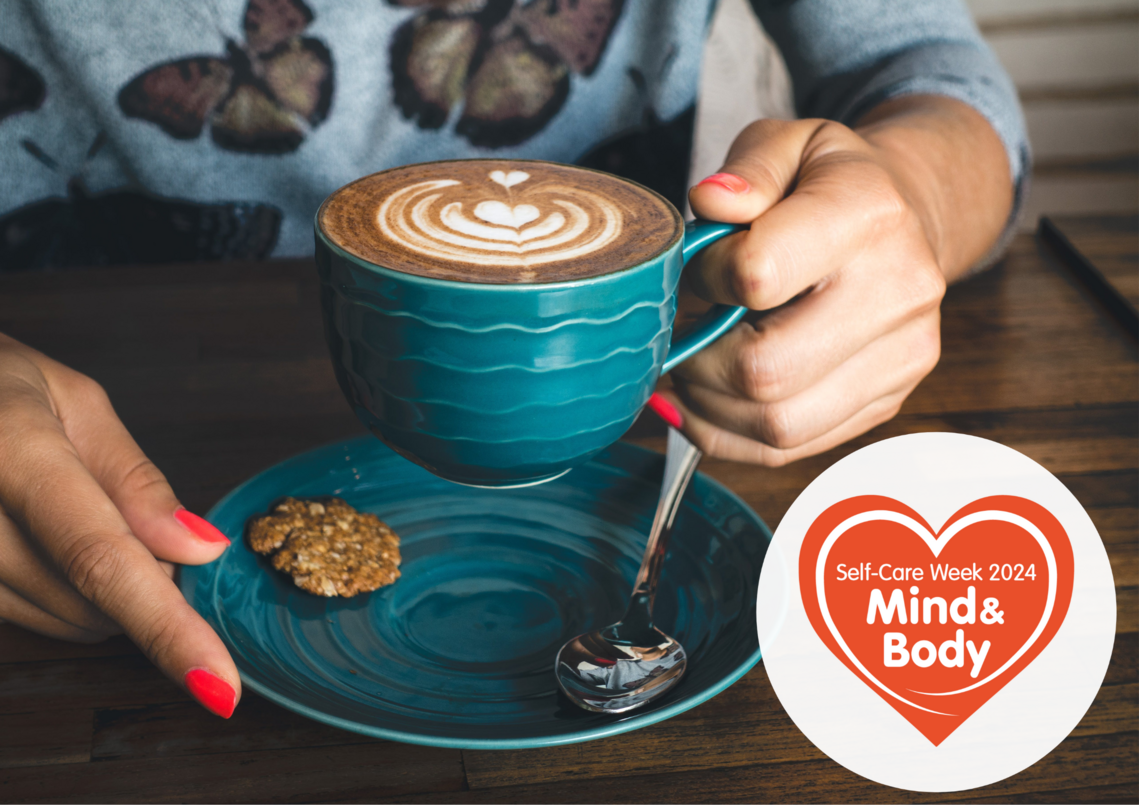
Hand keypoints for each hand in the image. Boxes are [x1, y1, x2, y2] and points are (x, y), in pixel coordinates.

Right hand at [0, 334, 240, 717]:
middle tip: (150, 528)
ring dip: (101, 594)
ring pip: (57, 618)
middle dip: (146, 582)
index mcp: (13, 447)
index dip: (166, 629)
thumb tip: (199, 548)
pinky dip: (60, 597)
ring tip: (85, 517)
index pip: (100, 556)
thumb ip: (132, 479)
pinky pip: (18, 616)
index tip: (218, 683)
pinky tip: (52, 546)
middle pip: (84, 598)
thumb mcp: (72, 401)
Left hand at [666, 98, 1010, 464]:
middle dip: (697, 361)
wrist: (903, 220)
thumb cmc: (829, 184)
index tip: (698, 267)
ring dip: (708, 406)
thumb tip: (712, 203)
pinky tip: (704, 401)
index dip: (703, 279)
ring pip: (776, 424)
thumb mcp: (789, 142)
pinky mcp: (886, 401)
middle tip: (678, 335)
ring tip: (688, 368)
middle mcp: (899, 292)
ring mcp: (901, 357)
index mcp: (869, 215)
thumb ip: (747, 167)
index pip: (756, 276)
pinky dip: (729, 435)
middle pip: (764, 370)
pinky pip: (789, 448)